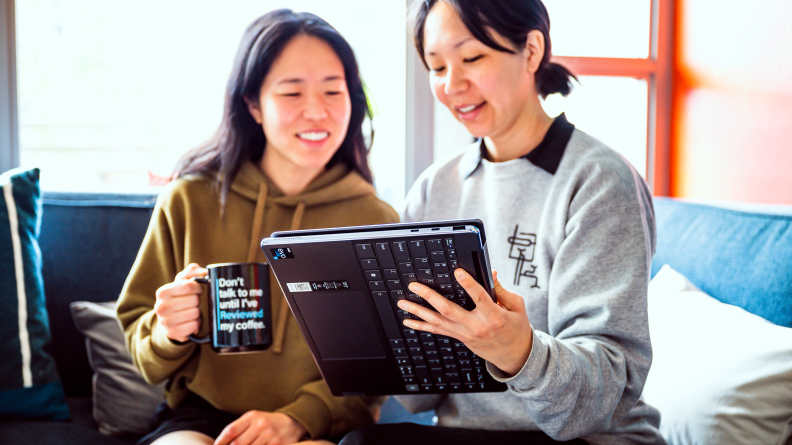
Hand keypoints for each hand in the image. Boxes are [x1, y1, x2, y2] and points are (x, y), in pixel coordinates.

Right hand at [154, 263, 205, 341]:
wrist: (169, 319)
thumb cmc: (179, 297)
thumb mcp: (183, 281)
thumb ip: (193, 272)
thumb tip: (205, 272)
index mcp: (163, 292)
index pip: (189, 286)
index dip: (198, 288)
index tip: (198, 290)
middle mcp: (161, 307)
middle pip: (194, 300)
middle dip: (197, 301)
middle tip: (194, 303)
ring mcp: (165, 322)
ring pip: (195, 313)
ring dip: (198, 313)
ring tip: (192, 311)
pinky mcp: (173, 333)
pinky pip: (194, 326)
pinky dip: (196, 324)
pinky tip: (191, 321)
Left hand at [214, 411, 306, 444]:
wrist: (293, 423)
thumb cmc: (269, 422)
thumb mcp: (254, 419)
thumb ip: (239, 428)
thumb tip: (221, 443)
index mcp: (252, 416)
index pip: (231, 430)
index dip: (220, 442)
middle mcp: (260, 425)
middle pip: (237, 443)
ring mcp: (269, 436)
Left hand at [399, 269, 532, 375]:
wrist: (515, 356)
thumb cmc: (517, 328)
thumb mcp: (516, 306)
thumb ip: (501, 289)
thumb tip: (490, 272)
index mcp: (493, 316)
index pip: (479, 297)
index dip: (468, 283)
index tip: (457, 271)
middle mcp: (476, 326)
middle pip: (448, 310)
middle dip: (429, 296)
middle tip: (414, 285)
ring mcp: (465, 334)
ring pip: (438, 322)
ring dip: (418, 311)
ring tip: (402, 302)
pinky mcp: (460, 338)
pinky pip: (438, 331)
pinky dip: (421, 326)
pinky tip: (408, 321)